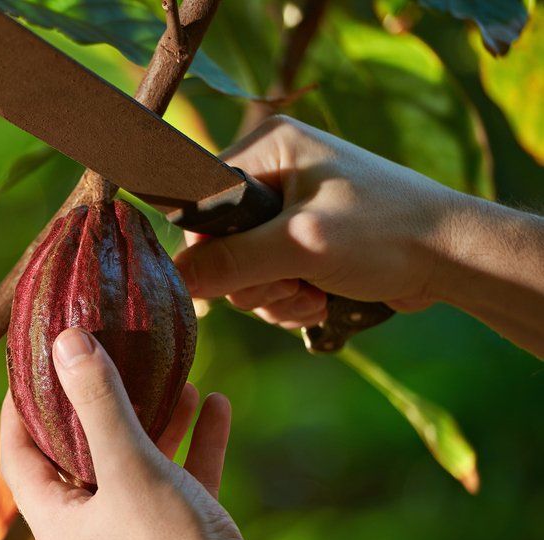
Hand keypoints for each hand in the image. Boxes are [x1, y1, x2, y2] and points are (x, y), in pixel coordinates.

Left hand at [0, 327, 276, 539]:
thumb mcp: (130, 464)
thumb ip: (98, 402)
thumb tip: (64, 342)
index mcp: (57, 524)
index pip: (18, 456)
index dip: (19, 408)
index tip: (31, 364)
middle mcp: (89, 534)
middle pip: (79, 457)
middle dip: (96, 406)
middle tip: (103, 359)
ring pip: (135, 467)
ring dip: (152, 422)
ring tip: (173, 377)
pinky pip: (178, 483)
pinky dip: (192, 446)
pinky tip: (215, 404)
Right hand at [173, 115, 468, 327]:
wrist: (455, 257)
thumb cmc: (387, 233)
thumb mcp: (302, 245)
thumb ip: (232, 262)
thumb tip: (175, 279)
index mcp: (268, 147)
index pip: (200, 203)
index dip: (209, 250)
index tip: (244, 274)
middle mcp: (274, 173)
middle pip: (219, 245)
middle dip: (253, 280)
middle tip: (294, 284)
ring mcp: (289, 211)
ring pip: (243, 271)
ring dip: (273, 297)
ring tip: (313, 296)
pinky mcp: (304, 243)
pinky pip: (268, 281)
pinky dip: (289, 300)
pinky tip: (320, 301)